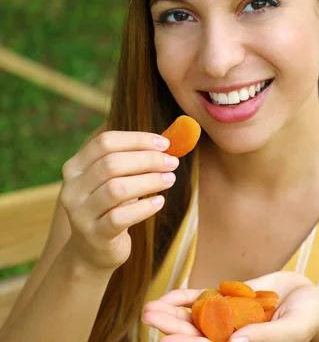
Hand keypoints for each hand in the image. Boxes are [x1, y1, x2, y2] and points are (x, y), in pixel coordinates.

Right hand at [59, 130, 178, 271]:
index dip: (137, 140)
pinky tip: (159, 202)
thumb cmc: (111, 207)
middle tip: (173, 163)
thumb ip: (132, 160)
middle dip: (148, 160)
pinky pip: (121, 217)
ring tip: (170, 179)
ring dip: (149, 181)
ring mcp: (80, 213)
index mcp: (76, 167)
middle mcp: (72, 188)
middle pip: (112, 164)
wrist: (93, 251)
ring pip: (117, 189)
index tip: (165, 143)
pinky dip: (144, 207)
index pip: (105, 142)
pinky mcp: (94, 235)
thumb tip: (166, 141)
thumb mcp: (116, 180)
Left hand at [143, 271, 318, 341]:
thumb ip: (267, 336)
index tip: (167, 341)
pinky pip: (204, 299)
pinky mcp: (228, 299)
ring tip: (149, 307)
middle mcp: (231, 336)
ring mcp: (227, 318)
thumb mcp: (292, 328)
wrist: (309, 298)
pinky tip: (169, 295)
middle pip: (196, 334)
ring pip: (195, 317)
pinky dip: (187, 297)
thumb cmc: (308, 318)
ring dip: (172, 312)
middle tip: (148, 316)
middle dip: (172, 326)